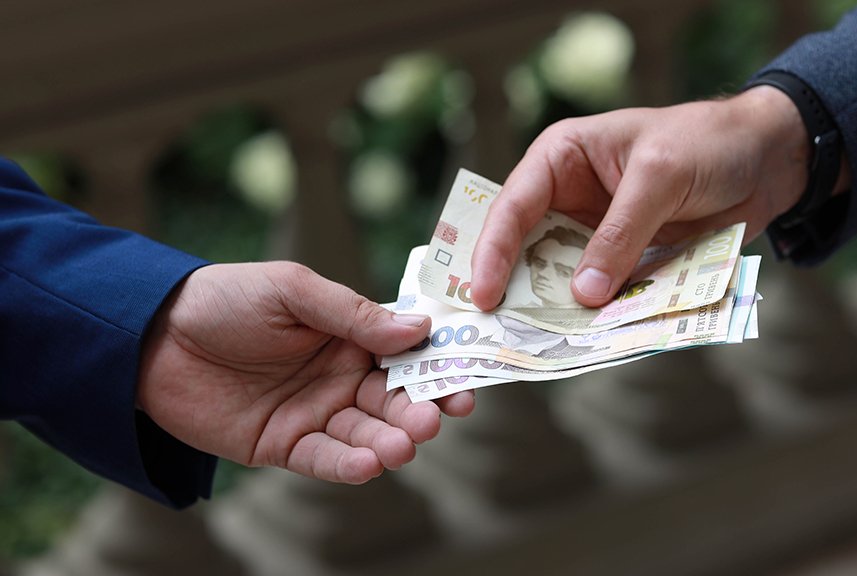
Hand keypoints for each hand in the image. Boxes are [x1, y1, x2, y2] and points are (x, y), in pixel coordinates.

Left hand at [137, 262, 473, 483]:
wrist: (149, 336)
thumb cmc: (224, 299)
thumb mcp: (291, 291)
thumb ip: (352, 313)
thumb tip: (418, 330)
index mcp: (350, 335)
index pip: (407, 355)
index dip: (438, 368)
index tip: (467, 381)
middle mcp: (340, 376)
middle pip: (394, 399)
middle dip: (419, 410)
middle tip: (435, 419)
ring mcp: (314, 412)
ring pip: (365, 432)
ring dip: (389, 440)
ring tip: (405, 444)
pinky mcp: (282, 445)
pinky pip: (323, 458)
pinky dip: (348, 463)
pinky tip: (369, 464)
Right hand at [471, 87, 819, 309]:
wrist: (767, 159)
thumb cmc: (707, 143)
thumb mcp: (659, 177)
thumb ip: (621, 233)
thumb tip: (584, 294)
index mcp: (561, 158)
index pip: (514, 206)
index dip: (493, 251)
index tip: (484, 296)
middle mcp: (568, 197)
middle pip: (526, 248)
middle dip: (515, 288)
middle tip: (496, 333)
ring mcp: (596, 233)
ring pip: (563, 278)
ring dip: (556, 309)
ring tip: (536, 348)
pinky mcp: (626, 261)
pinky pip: (604, 292)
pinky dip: (599, 316)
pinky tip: (590, 342)